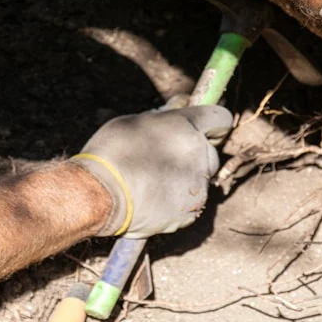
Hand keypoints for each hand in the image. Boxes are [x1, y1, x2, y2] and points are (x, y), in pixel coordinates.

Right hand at [70, 106, 232, 237]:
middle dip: (194, 155)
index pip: (220, 118)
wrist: (101, 196)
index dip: (212, 124)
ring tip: (151, 182)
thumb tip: (177, 110)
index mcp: (187, 126)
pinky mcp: (192, 211)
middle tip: (165, 159)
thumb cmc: (111, 153)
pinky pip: (189, 203)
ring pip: (199, 180)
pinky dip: (176, 202)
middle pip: (210, 152)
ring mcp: (198, 185)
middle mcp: (199, 154)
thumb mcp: (132, 122)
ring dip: (183, 179)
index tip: (203, 130)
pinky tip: (152, 199)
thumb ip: (162, 118)